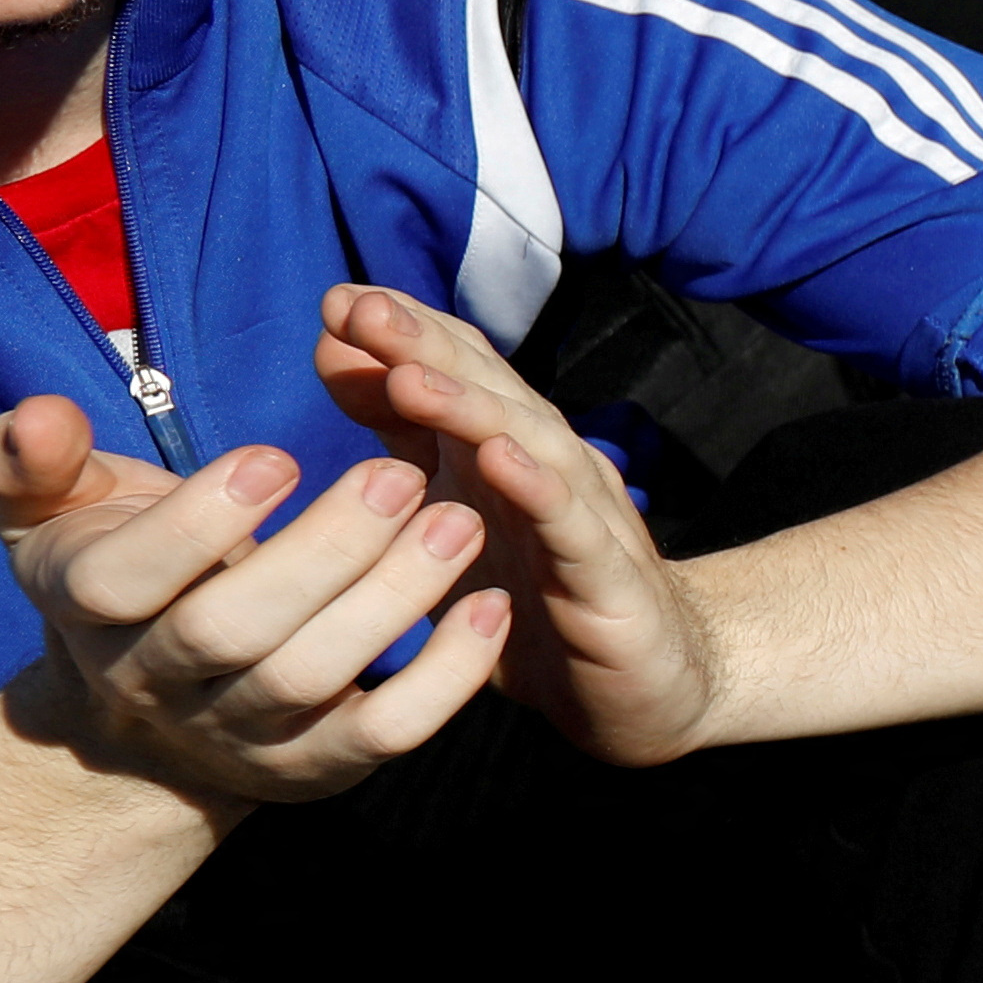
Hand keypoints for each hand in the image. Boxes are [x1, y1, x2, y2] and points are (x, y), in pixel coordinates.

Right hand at [0, 395, 504, 807]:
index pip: (126, 580)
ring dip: (395, 599)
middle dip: (322, 550)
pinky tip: (493, 606)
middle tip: (401, 472)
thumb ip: (29, 460)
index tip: (276, 454)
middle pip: (232, 630)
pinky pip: (384, 733)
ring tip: (463, 518)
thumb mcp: (51, 511)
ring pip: (313, 677)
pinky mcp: (316, 766)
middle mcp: (156, 681)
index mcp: (90, 607)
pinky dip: (446, 678)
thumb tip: (37, 415)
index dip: (199, 521)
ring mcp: (238, 733)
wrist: (145, 710)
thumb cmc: (116, 567)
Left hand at [303, 286, 725, 763]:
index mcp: (507, 449)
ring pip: (533, 447)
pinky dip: (538, 490)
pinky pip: (574, 529)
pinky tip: (499, 462)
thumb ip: (398, 434)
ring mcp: (587, 519)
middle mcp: (551, 468)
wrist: (648, 682)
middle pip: (492, 392)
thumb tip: (334, 350)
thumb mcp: (449, 513)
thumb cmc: (537, 594)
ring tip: (410, 377)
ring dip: (473, 409)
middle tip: (362, 310)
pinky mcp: (612, 583)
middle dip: (427, 348)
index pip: (461, 369)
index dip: (405, 331)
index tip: (335, 300)